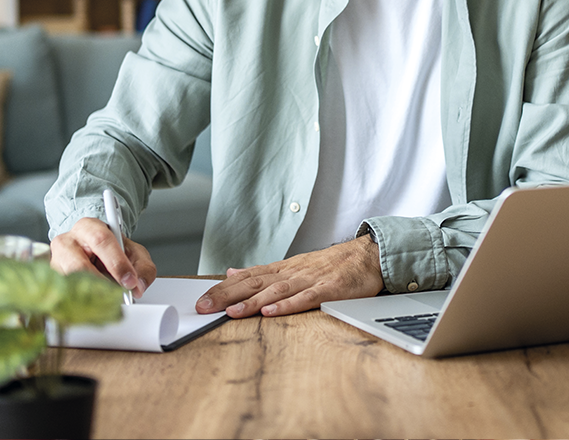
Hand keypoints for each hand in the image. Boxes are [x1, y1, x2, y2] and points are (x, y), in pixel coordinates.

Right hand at [49, 217, 156, 299]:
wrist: (93, 255)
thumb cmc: (111, 251)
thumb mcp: (133, 253)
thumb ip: (143, 267)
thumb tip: (138, 286)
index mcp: (88, 227)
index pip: (101, 240)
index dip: (117, 262)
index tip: (130, 280)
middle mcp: (67, 242)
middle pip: (80, 265)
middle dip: (103, 284)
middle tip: (118, 296)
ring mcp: (55, 262)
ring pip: (70, 283)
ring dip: (91, 296)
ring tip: (106, 302)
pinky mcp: (52, 281)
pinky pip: (64, 296)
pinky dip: (81, 304)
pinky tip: (93, 306)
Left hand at [195, 234, 382, 317]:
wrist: (366, 255)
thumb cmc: (330, 265)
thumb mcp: (292, 265)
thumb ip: (263, 272)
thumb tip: (232, 272)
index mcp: (282, 270)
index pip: (246, 277)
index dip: (222, 288)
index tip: (201, 299)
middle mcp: (291, 273)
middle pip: (254, 283)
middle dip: (227, 295)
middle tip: (204, 307)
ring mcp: (309, 280)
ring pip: (276, 290)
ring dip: (252, 302)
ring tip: (231, 312)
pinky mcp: (328, 289)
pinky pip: (305, 298)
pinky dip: (287, 304)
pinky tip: (271, 312)